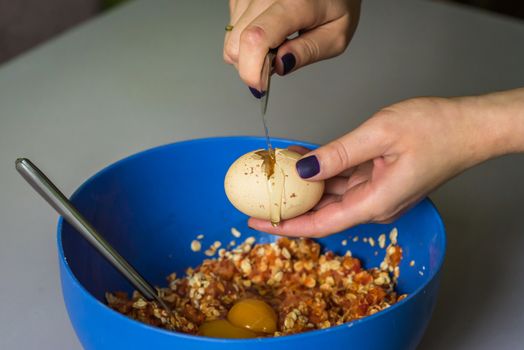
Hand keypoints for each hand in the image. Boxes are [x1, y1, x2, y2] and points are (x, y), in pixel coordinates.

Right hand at [224, 0, 360, 93]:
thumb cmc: (337, 3)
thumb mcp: (336, 35)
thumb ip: (308, 52)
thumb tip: (279, 66)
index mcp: (294, 2)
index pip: (256, 38)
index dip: (252, 70)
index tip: (261, 86)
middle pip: (236, 43)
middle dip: (252, 64)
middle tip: (278, 60)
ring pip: (231, 37)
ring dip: (249, 51)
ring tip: (277, 41)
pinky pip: (232, 26)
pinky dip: (245, 37)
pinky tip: (268, 31)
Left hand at [248, 89, 523, 235]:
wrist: (471, 127)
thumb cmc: (436, 129)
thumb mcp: (380, 134)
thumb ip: (338, 154)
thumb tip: (303, 169)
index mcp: (375, 202)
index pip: (321, 223)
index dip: (287, 226)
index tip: (258, 223)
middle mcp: (375, 205)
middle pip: (323, 213)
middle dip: (290, 207)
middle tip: (258, 198)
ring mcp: (379, 194)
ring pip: (332, 197)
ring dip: (304, 188)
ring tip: (275, 174)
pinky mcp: (382, 182)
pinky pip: (345, 182)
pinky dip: (324, 173)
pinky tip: (305, 160)